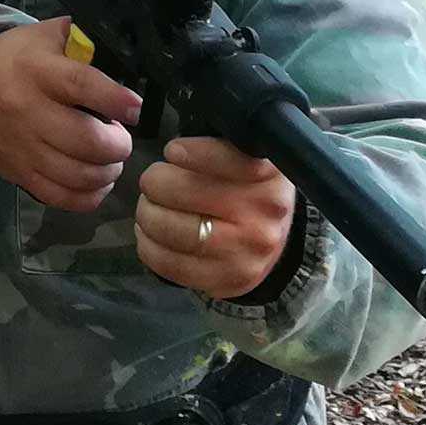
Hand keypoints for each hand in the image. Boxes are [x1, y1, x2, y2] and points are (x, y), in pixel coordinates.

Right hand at [0, 16, 142, 211]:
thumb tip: (122, 48)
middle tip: (120, 137)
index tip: (135, 109)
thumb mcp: (43, 35)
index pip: (81, 85)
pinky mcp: (15, 172)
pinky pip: (60, 197)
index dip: (115, 99)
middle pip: (86, 140)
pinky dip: (88, 196)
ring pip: (78, 174)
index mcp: (37, 70)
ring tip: (110, 159)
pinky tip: (96, 182)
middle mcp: (26, 110)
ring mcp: (20, 146)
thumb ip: (81, 38)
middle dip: (118, 144)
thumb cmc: (13, 59)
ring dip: (107, 171)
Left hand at [136, 137, 298, 298]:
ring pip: (175, 231)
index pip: (231, 160)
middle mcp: (265, 213)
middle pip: (187, 194)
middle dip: (155, 184)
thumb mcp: (247, 158)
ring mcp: (249, 251)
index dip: (195, 154)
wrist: (278, 242)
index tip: (173, 151)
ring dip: (147, 216)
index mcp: (269, 174)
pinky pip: (171, 265)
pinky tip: (149, 235)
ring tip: (148, 208)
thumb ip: (219, 145)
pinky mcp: (230, 280)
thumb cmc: (247, 188)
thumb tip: (173, 144)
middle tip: (153, 182)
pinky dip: (148, 247)